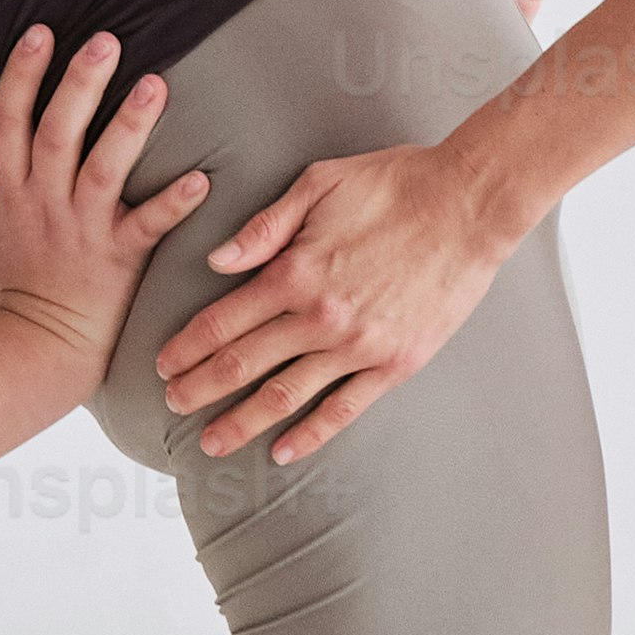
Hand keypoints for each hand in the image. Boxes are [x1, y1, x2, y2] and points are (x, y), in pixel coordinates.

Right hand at [0, 30, 206, 389]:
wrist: (37, 344)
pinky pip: (147, 227)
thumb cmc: (17, 275)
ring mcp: (81, 229)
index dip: (21, 75)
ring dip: (128, 128)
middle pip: (56, 134)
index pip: (8, 121)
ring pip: (102, 171)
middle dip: (78, 85)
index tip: (41, 32)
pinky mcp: (118, 258)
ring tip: (155, 85)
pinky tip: (201, 179)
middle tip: (106, 40)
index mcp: (11, 188)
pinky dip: (173, 204)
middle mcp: (43, 201)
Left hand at [148, 138, 513, 463]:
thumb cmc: (395, 184)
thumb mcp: (320, 183)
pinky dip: (310, 435)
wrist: (471, 205)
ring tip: (212, 441)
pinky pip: (344, 410)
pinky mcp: (395, 364)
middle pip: (243, 364)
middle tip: (172, 404)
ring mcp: (359, 347)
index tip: (163, 364)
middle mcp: (320, 318)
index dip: (187, 347)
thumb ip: (264, 226)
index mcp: (295, 272)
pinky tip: (283, 451)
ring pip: (285, 396)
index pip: (222, 321)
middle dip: (200, 388)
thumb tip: (216, 261)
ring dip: (242, 422)